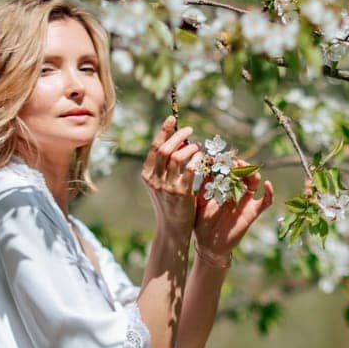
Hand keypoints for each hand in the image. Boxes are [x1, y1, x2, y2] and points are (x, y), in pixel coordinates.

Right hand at [141, 114, 202, 236]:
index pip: (155, 147)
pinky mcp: (180, 193)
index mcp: (147, 174)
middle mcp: (154, 179)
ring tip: (197, 145)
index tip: (172, 118)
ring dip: (189, 147)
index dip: (163, 131)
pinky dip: (196, 160)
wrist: (172, 228)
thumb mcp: (163, 183)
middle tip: (190, 129)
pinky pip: (190, 170)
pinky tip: (201, 157)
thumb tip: (179, 142)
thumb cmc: (170, 204)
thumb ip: (167, 165)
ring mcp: (166, 186)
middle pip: (165, 149)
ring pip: (177, 157)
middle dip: (178, 135)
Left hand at [194, 166, 273, 259]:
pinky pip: (265, 202)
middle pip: (243, 172)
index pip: (229, 169)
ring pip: (254, 182)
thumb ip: (203, 185)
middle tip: (234, 162)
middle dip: (240, 165)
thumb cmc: (202, 223)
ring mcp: (245, 201)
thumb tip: (202, 165)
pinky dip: (269, 193)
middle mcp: (236, 192)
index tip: (221, 156)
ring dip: (252, 173)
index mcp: (223, 187)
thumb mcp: (200, 202)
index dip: (227, 162)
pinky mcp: (252, 212)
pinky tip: (267, 184)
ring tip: (244, 169)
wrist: (208, 245)